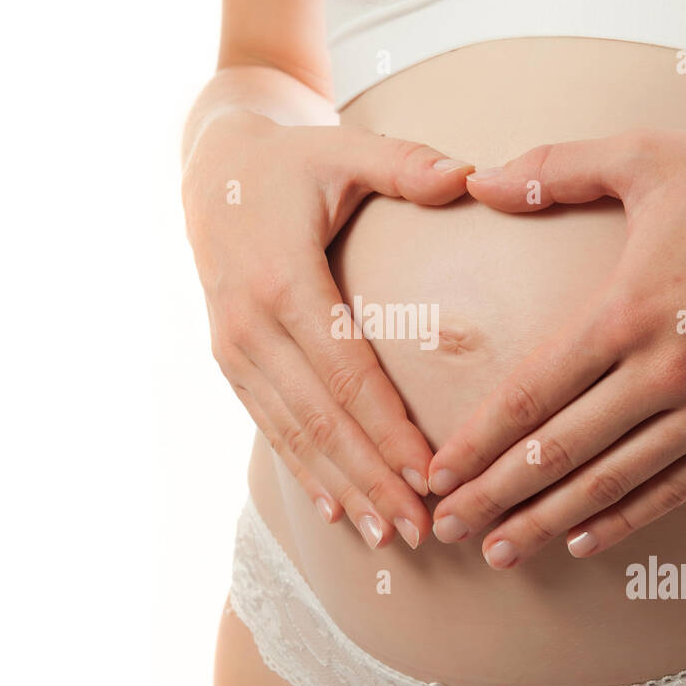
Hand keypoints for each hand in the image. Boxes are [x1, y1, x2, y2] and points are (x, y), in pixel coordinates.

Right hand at [185, 111, 472, 548]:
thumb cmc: (294, 162)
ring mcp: (232, 349)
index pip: (346, 373)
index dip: (388, 430)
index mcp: (282, 280)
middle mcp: (248, 325)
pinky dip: (304, 471)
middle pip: (321, 421)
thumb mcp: (345, 150)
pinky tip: (335, 510)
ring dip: (341, 490)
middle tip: (422, 529)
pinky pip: (269, 427)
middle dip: (372, 480)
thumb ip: (406, 164)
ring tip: (388, 535)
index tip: (432, 474)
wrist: (213, 172)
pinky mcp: (228, 362)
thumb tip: (472, 177)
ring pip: (293, 435)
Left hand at [427, 129, 685, 566]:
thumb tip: (475, 180)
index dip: (478, 442)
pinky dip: (626, 519)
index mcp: (626, 310)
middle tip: (448, 530)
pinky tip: (582, 540)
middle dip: (495, 496)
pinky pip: (676, 489)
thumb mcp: (646, 155)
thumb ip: (555, 169)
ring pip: (612, 482)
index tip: (437, 474)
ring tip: (500, 553)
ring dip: (548, 521)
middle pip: (559, 451)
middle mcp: (664, 370)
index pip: (530, 394)